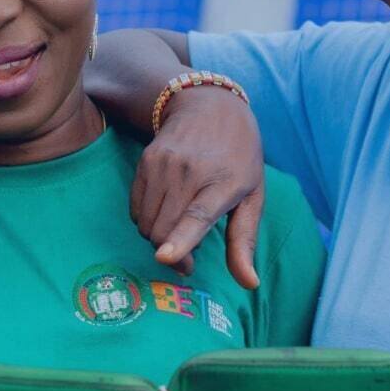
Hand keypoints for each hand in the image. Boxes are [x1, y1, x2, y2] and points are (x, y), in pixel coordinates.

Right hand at [131, 89, 264, 284]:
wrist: (211, 106)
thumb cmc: (239, 157)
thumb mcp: (253, 195)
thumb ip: (245, 241)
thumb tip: (249, 284)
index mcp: (224, 183)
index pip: (197, 216)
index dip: (180, 240)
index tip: (164, 257)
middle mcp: (191, 172)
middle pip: (163, 231)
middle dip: (173, 256)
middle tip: (189, 260)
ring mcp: (165, 165)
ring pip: (147, 224)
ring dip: (159, 238)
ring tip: (180, 229)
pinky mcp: (146, 162)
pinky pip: (136, 210)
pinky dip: (147, 221)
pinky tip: (167, 211)